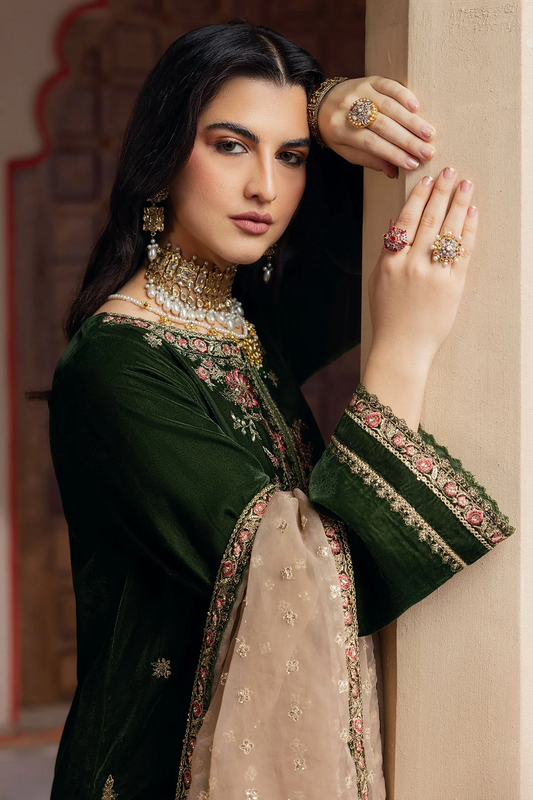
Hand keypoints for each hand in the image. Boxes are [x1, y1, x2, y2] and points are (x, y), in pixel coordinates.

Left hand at [317, 76, 435, 177]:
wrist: (323, 102)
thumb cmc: (338, 132)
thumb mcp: (346, 151)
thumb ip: (369, 160)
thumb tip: (393, 172)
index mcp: (341, 130)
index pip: (371, 144)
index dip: (393, 154)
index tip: (413, 164)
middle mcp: (349, 109)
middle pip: (383, 126)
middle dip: (407, 140)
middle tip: (427, 152)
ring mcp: (360, 91)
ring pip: (389, 106)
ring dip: (411, 121)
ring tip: (428, 134)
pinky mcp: (369, 79)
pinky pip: (389, 85)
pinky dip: (404, 95)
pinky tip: (416, 107)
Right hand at [367, 167, 477, 367]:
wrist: (403, 347)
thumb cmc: (388, 316)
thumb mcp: (377, 281)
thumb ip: (386, 252)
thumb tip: (394, 223)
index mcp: (391, 262)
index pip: (406, 221)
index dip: (418, 198)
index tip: (427, 180)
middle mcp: (412, 265)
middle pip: (430, 220)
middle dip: (441, 192)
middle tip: (450, 172)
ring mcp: (434, 275)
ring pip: (449, 231)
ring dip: (459, 204)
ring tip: (466, 185)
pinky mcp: (453, 286)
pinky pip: (463, 252)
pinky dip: (468, 231)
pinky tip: (472, 214)